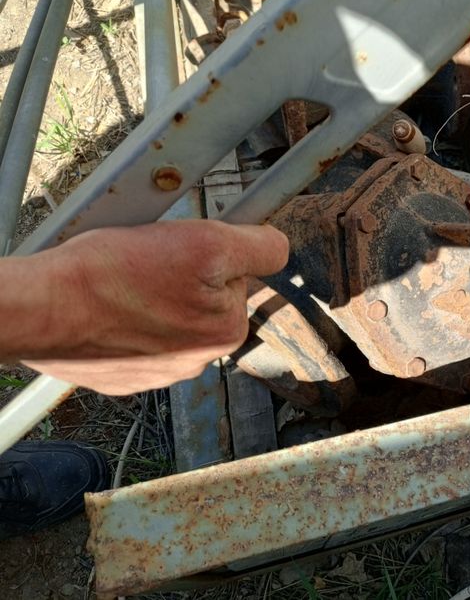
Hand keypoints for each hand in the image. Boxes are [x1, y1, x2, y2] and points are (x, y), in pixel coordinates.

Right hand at [22, 220, 288, 394]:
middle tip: (146, 261)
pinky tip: (107, 305)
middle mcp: (199, 360)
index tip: (181, 248)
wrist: (41, 310)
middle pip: (205, 295)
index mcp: (227, 331)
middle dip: (182, 274)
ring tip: (121, 283)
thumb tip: (280, 247)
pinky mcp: (121, 375)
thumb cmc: (114, 276)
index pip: (239, 274)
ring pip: (169, 314)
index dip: (211, 251)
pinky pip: (135, 334)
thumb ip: (259, 247)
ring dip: (153, 294)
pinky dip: (125, 316)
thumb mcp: (207, 244)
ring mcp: (158, 372)